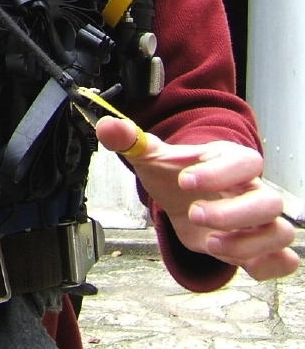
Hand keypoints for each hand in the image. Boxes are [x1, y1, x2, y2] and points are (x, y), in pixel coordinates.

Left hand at [95, 116, 299, 280]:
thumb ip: (130, 139)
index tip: (184, 180)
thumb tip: (107, 126)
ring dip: (247, 244)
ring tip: (210, 243)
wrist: (183, 194)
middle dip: (231, 214)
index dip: (219, 173)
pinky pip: (284, 259)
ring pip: (280, 233)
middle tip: (193, 214)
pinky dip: (266, 265)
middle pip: (269, 201)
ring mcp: (257, 220)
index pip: (244, 162)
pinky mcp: (256, 246)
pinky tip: (230, 258)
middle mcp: (250, 189)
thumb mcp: (151, 156)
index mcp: (229, 161)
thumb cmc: (175, 173)